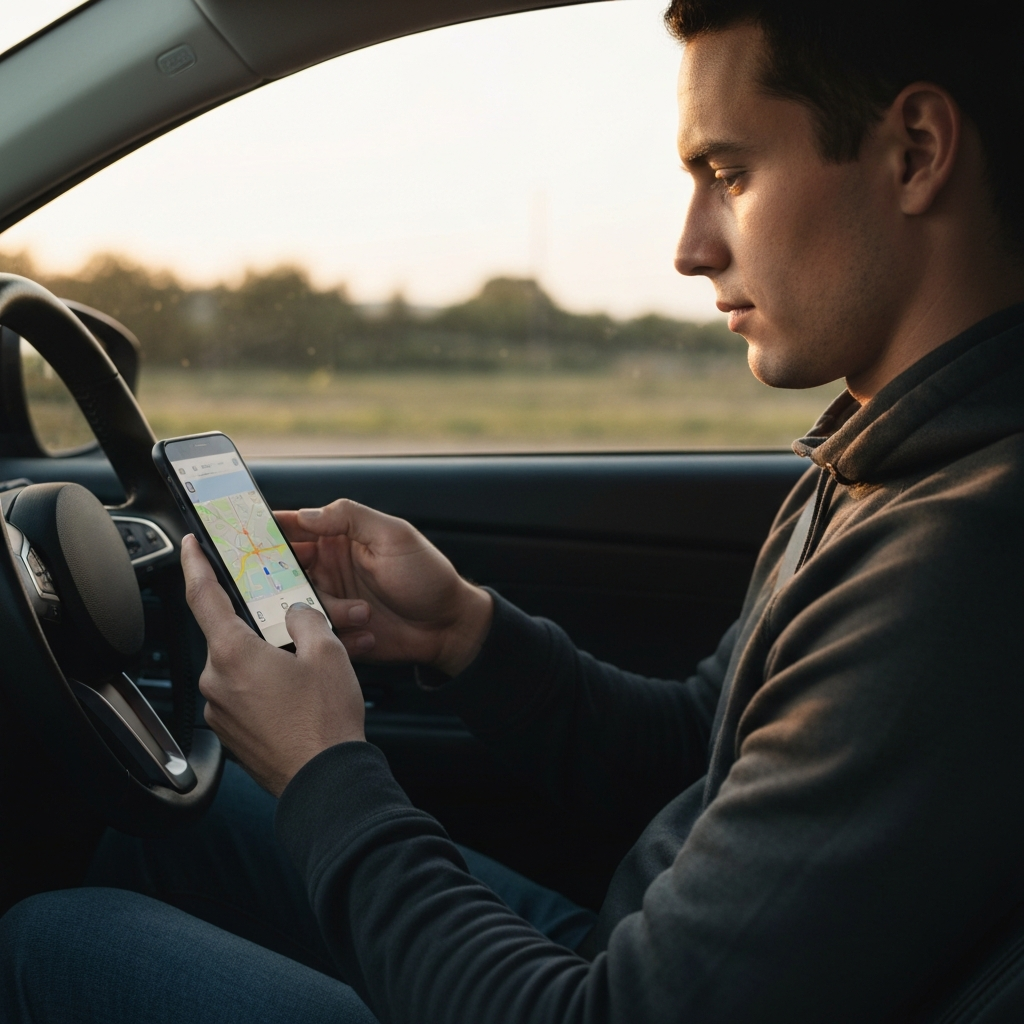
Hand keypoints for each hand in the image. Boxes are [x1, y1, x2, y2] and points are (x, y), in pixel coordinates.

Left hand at [181, 534, 364, 795]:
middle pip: (231, 635)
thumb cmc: (325, 722)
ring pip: (241, 667)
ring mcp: (221, 710)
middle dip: (261, 628)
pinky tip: (298, 697)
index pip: (203, 597)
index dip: (194, 565)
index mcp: (233, 653)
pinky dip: (266, 688)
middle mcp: (216, 681)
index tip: (189, 546)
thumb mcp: (328, 653)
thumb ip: (306, 619)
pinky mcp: (231, 733)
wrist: (325, 781)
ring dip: (267, 661)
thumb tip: (296, 613)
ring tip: (308, 673)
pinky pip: (244, 696)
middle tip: (294, 629)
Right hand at [276, 499, 492, 676]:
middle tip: (296, 588)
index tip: (245, 538)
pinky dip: (342, 635)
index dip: (265, 532)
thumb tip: (306, 513)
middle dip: (285, 581)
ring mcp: (331, 601)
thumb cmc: (428, 576)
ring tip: (364, 612)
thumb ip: (350, 518)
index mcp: (338, 539)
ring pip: (301, 607)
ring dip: (330, 611)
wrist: (449, 625)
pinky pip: (319, 635)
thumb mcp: (394, 536)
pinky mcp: (337, 632)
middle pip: (283, 572)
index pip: (291, 530)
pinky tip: (369, 632)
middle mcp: (328, 569)